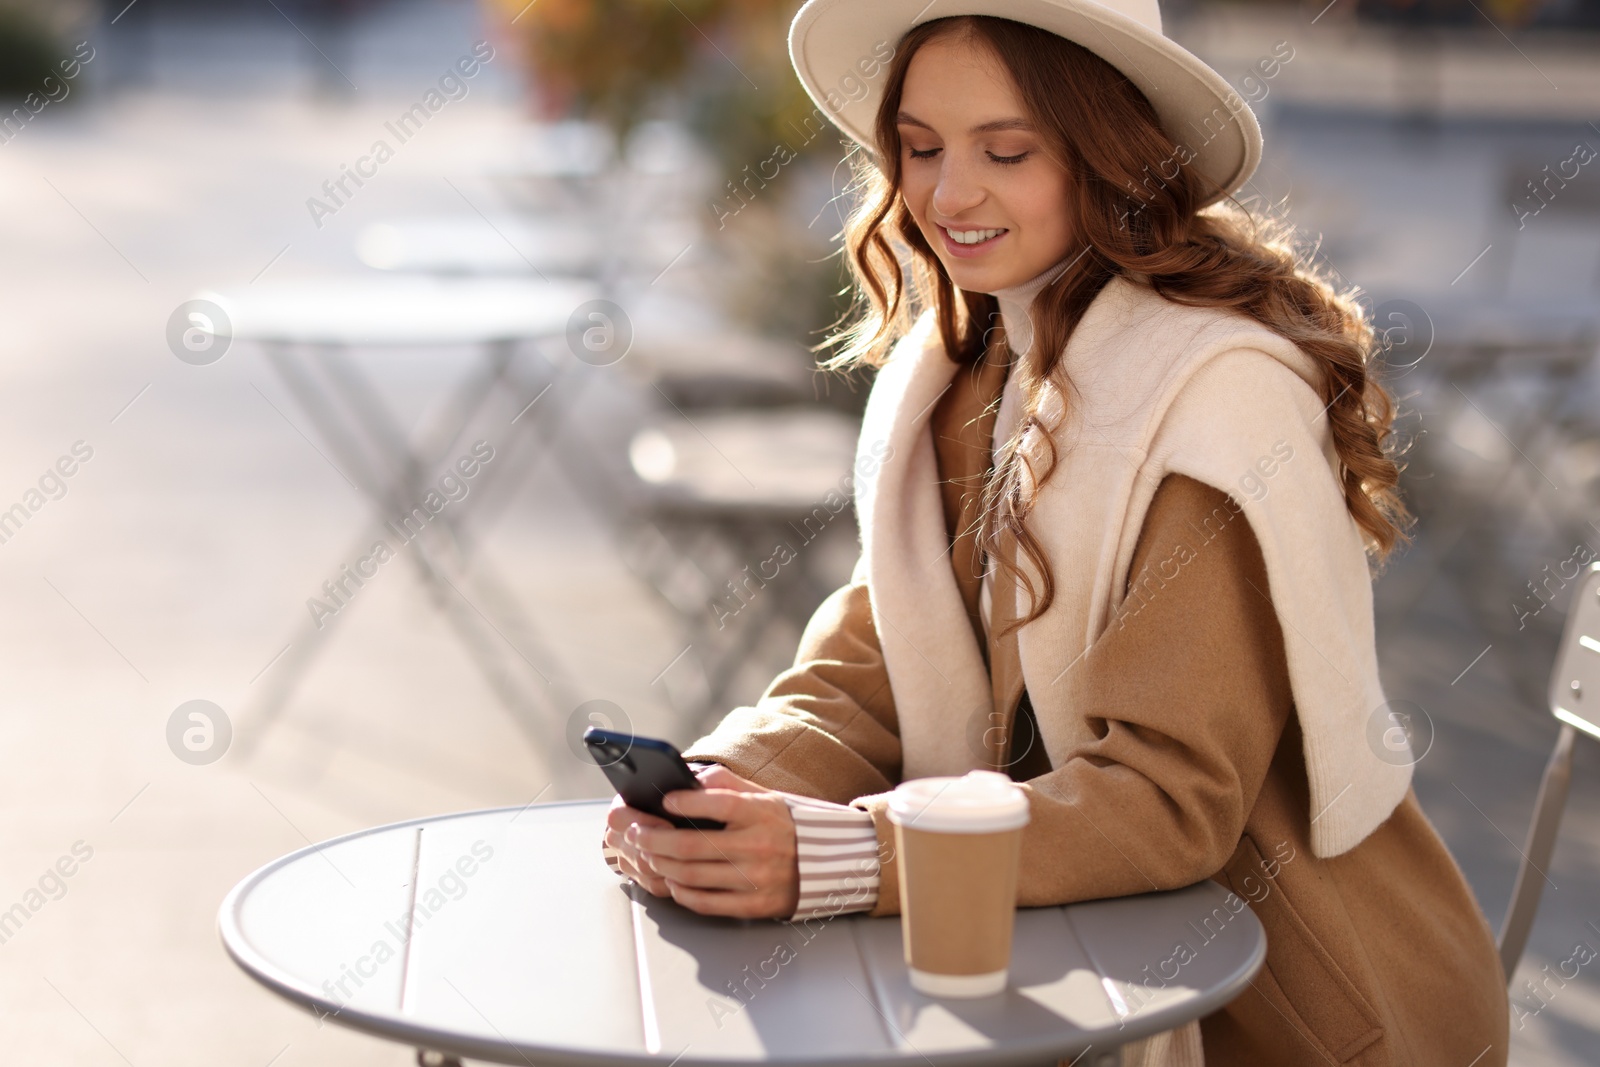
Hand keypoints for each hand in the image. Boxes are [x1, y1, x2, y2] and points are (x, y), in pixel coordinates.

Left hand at [602, 765, 798, 918]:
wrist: (829, 865)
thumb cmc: (785, 827)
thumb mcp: (764, 796)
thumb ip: (727, 784)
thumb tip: (688, 779)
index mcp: (761, 813)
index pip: (718, 803)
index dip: (684, 802)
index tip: (663, 801)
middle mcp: (759, 846)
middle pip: (690, 845)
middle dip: (653, 839)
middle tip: (637, 833)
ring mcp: (756, 879)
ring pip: (691, 876)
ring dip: (661, 865)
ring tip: (649, 855)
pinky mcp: (754, 906)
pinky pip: (706, 903)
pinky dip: (681, 892)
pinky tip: (672, 880)